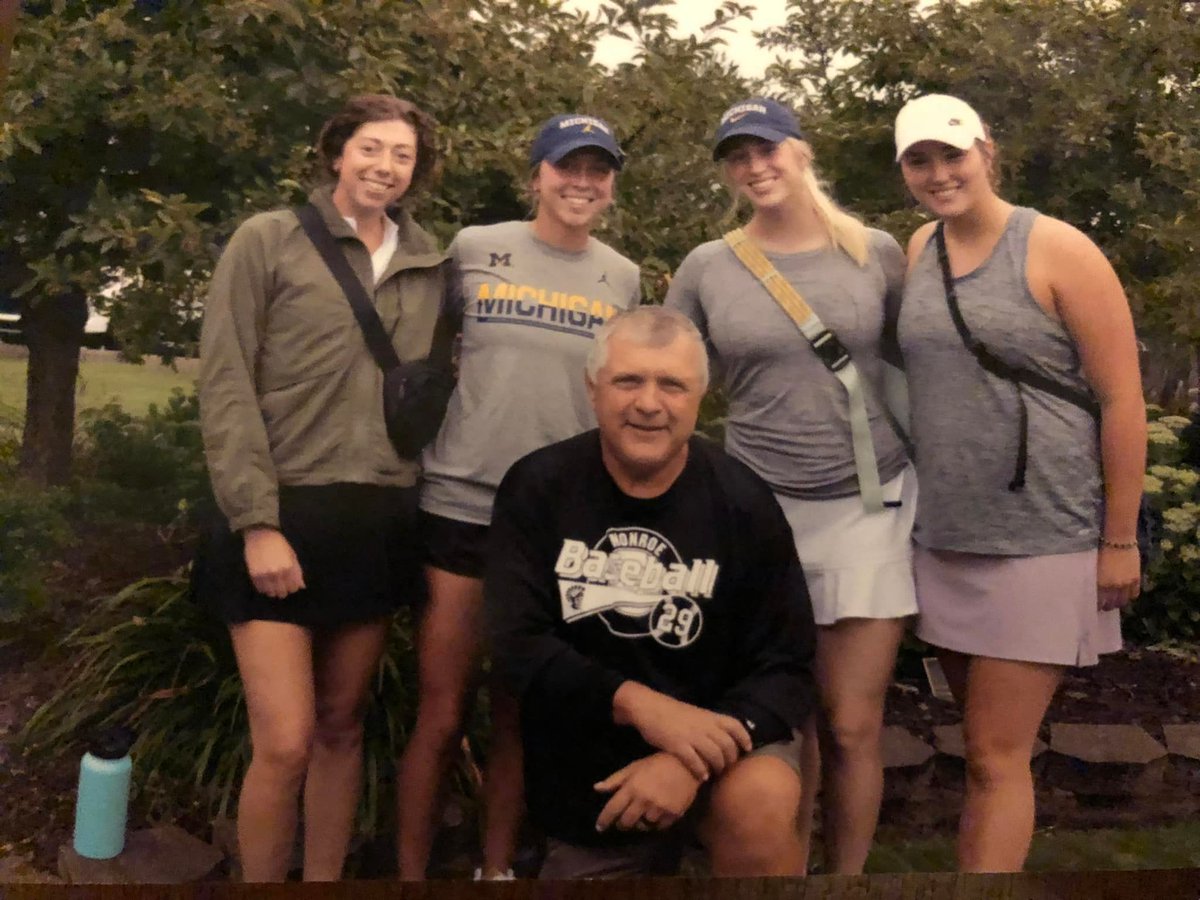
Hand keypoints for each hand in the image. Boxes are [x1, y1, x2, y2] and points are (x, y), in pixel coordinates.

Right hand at [243, 527, 304, 598]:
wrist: (261, 535)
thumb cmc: (279, 543)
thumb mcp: (292, 555)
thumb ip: (297, 571)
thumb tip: (302, 586)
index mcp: (289, 568)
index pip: (293, 587)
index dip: (293, 588)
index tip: (291, 586)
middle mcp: (277, 573)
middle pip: (282, 592)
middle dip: (284, 591)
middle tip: (282, 587)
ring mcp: (265, 575)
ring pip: (271, 593)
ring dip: (273, 591)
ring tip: (273, 586)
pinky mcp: (254, 575)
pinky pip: (260, 589)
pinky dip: (264, 589)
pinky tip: (266, 584)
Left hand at [594, 752, 700, 832]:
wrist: (687, 765)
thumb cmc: (657, 764)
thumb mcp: (634, 767)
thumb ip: (615, 780)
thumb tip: (597, 789)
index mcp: (632, 788)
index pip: (612, 809)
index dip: (604, 820)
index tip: (599, 828)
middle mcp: (643, 801)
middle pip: (626, 822)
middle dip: (622, 824)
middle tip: (623, 822)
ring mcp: (659, 809)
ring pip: (643, 826)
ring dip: (640, 823)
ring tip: (642, 816)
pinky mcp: (673, 815)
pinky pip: (659, 827)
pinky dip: (655, 824)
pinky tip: (656, 815)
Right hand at [613, 682, 751, 779]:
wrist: (648, 707)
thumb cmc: (671, 712)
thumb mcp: (695, 714)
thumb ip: (708, 724)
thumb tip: (721, 739)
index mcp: (709, 716)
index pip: (735, 726)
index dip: (744, 738)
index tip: (747, 749)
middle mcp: (704, 726)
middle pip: (727, 746)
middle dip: (730, 760)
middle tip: (726, 768)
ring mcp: (692, 736)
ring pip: (714, 755)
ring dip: (717, 767)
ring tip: (713, 773)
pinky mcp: (678, 745)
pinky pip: (695, 761)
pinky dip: (701, 771)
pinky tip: (701, 776)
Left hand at [1097, 544, 1138, 610]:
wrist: (1118, 540)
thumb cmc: (1102, 551)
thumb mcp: (1095, 567)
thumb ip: (1097, 580)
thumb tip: (1097, 590)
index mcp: (1101, 582)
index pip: (1100, 601)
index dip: (1099, 605)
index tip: (1097, 606)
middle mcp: (1113, 586)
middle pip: (1112, 603)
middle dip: (1108, 606)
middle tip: (1106, 606)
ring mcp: (1126, 583)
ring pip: (1124, 600)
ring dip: (1120, 602)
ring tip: (1117, 601)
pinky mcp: (1136, 579)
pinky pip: (1135, 593)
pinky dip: (1131, 596)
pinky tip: (1127, 595)